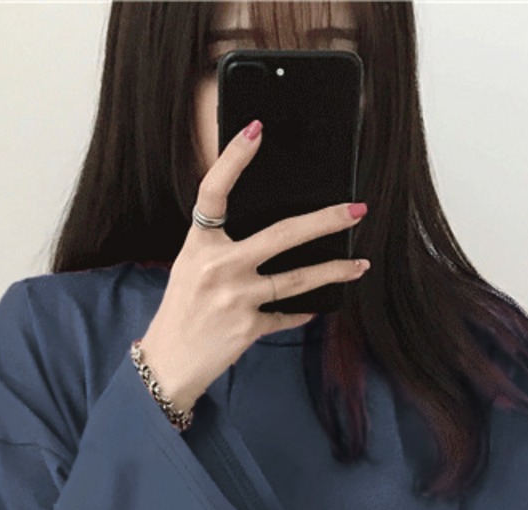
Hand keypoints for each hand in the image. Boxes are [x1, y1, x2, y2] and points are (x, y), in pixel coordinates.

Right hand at [139, 117, 371, 413]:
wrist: (168, 363)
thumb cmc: (182, 310)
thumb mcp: (191, 266)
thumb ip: (221, 244)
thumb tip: (273, 229)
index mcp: (200, 243)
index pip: (215, 191)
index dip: (234, 158)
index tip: (256, 129)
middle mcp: (218, 266)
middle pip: (282, 234)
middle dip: (325, 220)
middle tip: (356, 210)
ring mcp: (236, 298)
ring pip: (297, 278)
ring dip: (334, 270)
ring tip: (359, 264)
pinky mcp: (248, 327)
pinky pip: (287, 314)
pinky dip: (302, 312)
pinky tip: (317, 307)